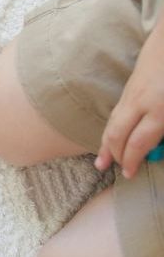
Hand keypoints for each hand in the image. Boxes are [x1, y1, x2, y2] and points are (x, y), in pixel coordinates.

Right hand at [96, 14, 163, 178]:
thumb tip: (159, 143)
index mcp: (158, 109)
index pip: (137, 143)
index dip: (131, 160)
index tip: (129, 173)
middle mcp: (140, 102)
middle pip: (118, 134)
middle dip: (113, 154)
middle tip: (109, 168)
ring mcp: (133, 92)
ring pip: (113, 122)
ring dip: (105, 142)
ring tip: (100, 158)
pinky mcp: (132, 83)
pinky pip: (116, 111)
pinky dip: (111, 126)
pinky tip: (111, 132)